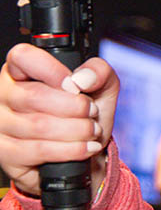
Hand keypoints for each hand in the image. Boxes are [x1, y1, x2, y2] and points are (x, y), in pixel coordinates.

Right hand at [0, 43, 118, 195]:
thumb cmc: (86, 116)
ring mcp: (2, 125)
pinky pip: (38, 150)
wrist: (87, 153)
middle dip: (74, 107)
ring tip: (92, 131)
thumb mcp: (102, 88)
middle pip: (33, 96)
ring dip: (77, 130)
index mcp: (22, 71)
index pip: (22, 57)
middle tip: (92, 112)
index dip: (51, 70)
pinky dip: (70, 149)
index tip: (75, 86)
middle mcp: (5, 95)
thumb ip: (99, 72)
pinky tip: (86, 147)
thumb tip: (82, 78)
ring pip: (38, 125)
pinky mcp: (6, 153)